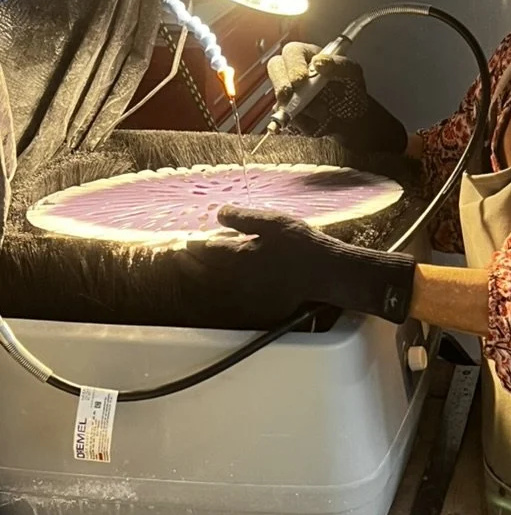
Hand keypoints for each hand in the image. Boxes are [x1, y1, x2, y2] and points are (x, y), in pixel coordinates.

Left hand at [184, 206, 415, 323]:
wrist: (328, 275)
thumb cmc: (302, 247)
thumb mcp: (273, 223)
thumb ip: (243, 218)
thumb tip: (218, 213)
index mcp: (236, 258)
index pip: (203, 250)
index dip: (189, 243)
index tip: (180, 240)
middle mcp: (236, 280)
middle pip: (204, 270)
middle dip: (190, 260)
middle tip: (178, 253)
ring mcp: (247, 293)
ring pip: (216, 283)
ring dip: (203, 273)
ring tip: (194, 264)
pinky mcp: (260, 301)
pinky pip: (232, 292)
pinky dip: (223, 283)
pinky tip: (226, 277)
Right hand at [267, 42, 407, 153]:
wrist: (353, 119)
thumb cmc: (351, 91)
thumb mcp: (352, 73)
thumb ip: (339, 64)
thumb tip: (319, 62)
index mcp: (307, 57)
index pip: (292, 52)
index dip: (293, 65)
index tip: (301, 80)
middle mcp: (293, 72)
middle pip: (275, 68)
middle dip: (281, 82)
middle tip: (289, 94)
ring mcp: (288, 94)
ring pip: (277, 95)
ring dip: (292, 105)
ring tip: (319, 113)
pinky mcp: (287, 114)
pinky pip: (281, 117)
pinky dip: (297, 122)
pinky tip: (313, 124)